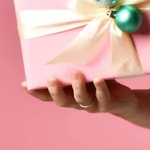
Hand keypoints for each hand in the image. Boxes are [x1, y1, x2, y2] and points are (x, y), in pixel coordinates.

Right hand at [22, 70, 137, 115]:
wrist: (124, 98)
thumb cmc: (101, 81)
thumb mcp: (88, 73)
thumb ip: (77, 66)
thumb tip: (66, 44)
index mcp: (69, 95)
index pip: (49, 96)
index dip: (38, 92)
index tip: (26, 84)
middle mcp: (78, 102)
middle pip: (63, 101)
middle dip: (55, 91)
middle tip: (51, 79)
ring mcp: (92, 105)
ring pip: (82, 99)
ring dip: (78, 86)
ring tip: (76, 73)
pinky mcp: (107, 104)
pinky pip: (103, 98)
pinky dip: (100, 89)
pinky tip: (98, 79)